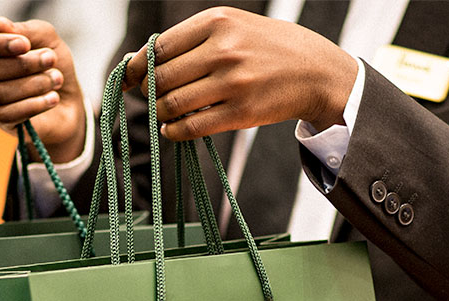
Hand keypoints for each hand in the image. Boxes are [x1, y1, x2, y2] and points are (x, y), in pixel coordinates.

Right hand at [0, 17, 85, 162]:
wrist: (69, 101)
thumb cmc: (50, 66)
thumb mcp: (45, 40)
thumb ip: (25, 29)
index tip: (25, 44)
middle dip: (20, 64)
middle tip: (50, 59)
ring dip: (33, 83)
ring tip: (56, 78)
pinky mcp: (0, 122)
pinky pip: (9, 114)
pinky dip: (34, 104)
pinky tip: (53, 98)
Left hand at [122, 6, 357, 139]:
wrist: (317, 72)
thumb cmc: (270, 48)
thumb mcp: (236, 26)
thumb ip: (196, 39)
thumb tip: (147, 60)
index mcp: (218, 21)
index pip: (161, 46)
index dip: (139, 65)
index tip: (131, 76)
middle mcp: (224, 50)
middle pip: (162, 76)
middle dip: (149, 90)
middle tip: (151, 95)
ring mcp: (233, 83)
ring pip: (174, 103)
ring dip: (160, 112)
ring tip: (163, 113)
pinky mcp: (241, 113)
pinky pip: (192, 126)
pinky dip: (174, 131)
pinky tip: (172, 128)